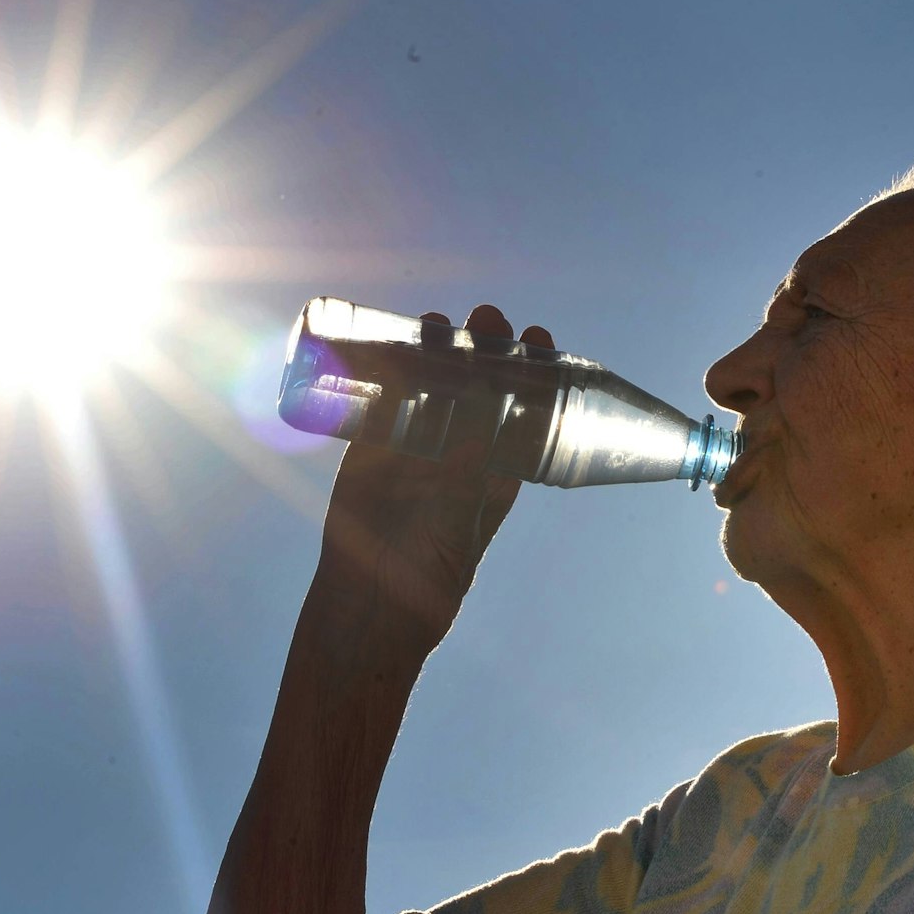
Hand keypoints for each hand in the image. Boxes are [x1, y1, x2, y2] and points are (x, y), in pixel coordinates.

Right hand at [315, 305, 555, 650]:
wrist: (373, 596)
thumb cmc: (434, 568)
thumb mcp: (462, 517)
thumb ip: (471, 474)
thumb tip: (484, 423)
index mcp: (498, 464)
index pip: (524, 404)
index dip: (534, 369)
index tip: (540, 336)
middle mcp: (461, 446)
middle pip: (479, 382)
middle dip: (485, 345)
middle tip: (488, 317)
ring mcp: (416, 441)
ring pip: (431, 382)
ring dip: (436, 347)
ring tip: (437, 321)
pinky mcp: (374, 444)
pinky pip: (383, 396)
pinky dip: (386, 366)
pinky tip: (387, 338)